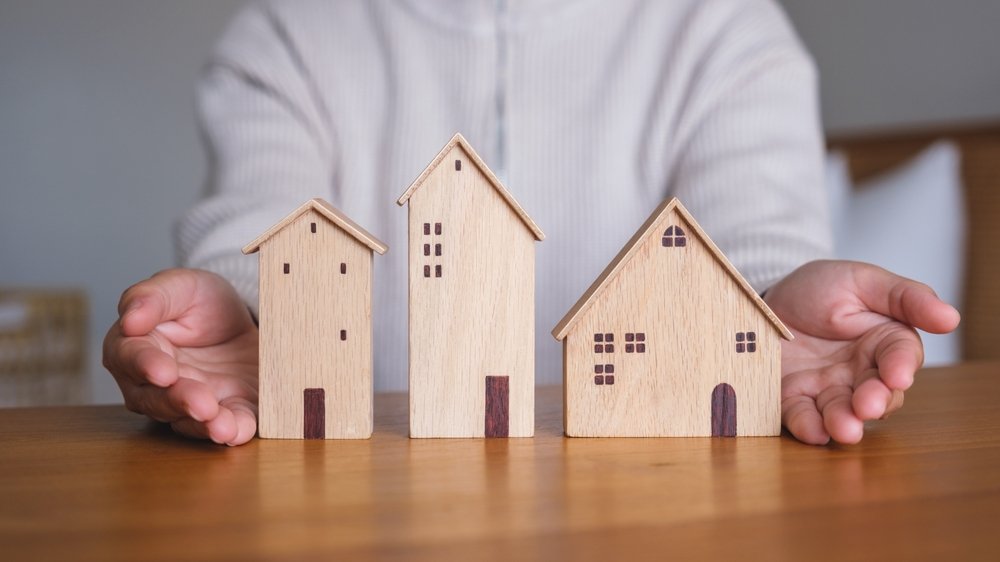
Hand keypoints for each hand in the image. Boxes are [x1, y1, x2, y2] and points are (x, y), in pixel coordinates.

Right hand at [103, 268, 258, 444]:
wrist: (244, 317)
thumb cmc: (200, 301)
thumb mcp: (180, 286)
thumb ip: (152, 297)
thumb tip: (129, 320)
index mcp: (135, 348)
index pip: (130, 358)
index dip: (145, 365)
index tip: (163, 371)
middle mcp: (155, 385)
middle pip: (156, 399)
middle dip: (179, 402)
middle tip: (201, 403)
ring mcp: (190, 403)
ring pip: (188, 421)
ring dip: (205, 426)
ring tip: (222, 426)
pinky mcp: (226, 412)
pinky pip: (226, 427)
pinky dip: (234, 431)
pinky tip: (240, 431)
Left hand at [765, 260, 959, 444]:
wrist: (766, 300)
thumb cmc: (820, 289)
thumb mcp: (863, 281)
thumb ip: (906, 298)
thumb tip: (951, 317)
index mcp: (884, 342)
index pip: (900, 357)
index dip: (900, 367)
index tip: (898, 376)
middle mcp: (860, 372)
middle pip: (877, 394)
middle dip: (874, 401)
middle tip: (868, 406)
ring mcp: (827, 388)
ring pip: (844, 411)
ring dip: (845, 422)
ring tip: (844, 428)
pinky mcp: (793, 398)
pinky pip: (802, 416)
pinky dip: (808, 426)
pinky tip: (813, 431)